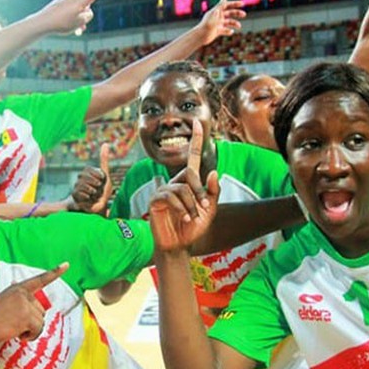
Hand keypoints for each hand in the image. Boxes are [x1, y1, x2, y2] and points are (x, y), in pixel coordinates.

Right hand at [0, 263, 68, 344]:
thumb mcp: (2, 300)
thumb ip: (16, 296)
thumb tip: (22, 287)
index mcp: (17, 288)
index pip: (39, 279)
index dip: (54, 272)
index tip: (66, 265)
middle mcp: (22, 293)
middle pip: (41, 310)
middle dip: (32, 321)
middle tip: (16, 325)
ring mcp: (25, 304)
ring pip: (41, 321)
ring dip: (31, 330)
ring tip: (15, 329)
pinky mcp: (27, 316)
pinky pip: (38, 329)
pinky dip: (31, 336)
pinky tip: (18, 335)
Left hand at [28, 0, 117, 34]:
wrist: (43, 22)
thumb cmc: (61, 24)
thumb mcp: (79, 22)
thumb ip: (88, 15)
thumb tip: (87, 10)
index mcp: (82, 0)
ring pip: (83, 1)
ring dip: (86, 13)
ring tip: (81, 28)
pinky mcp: (63, 2)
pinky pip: (75, 8)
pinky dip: (77, 19)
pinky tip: (76, 31)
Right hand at [71, 143, 112, 213]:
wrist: (100, 207)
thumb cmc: (104, 192)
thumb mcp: (105, 175)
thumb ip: (104, 160)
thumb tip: (105, 143)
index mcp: (87, 172)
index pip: (89, 169)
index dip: (97, 175)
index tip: (101, 181)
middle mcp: (80, 179)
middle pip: (85, 176)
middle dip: (95, 183)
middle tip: (98, 189)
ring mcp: (76, 187)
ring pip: (83, 184)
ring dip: (92, 191)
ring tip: (94, 195)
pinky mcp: (74, 196)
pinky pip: (79, 192)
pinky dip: (87, 196)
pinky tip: (89, 199)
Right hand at [149, 120, 219, 252]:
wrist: (180, 245)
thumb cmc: (193, 228)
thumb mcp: (209, 210)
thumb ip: (213, 192)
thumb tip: (212, 172)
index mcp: (188, 182)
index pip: (192, 157)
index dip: (195, 140)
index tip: (198, 122)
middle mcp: (175, 182)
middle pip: (189, 173)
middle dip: (200, 190)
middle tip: (205, 206)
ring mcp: (164, 190)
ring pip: (182, 188)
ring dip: (192, 205)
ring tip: (192, 218)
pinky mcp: (155, 200)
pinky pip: (170, 196)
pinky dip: (182, 208)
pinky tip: (184, 218)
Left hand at [195, 0, 245, 44]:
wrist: (200, 37)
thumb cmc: (206, 25)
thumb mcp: (214, 15)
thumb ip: (220, 6)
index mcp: (216, 11)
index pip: (227, 5)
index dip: (234, 4)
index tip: (243, 4)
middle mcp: (217, 17)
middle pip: (229, 13)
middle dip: (237, 13)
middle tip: (244, 14)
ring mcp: (217, 24)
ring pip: (228, 22)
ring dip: (235, 23)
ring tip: (239, 26)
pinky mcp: (217, 31)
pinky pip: (225, 30)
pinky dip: (229, 31)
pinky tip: (231, 32)